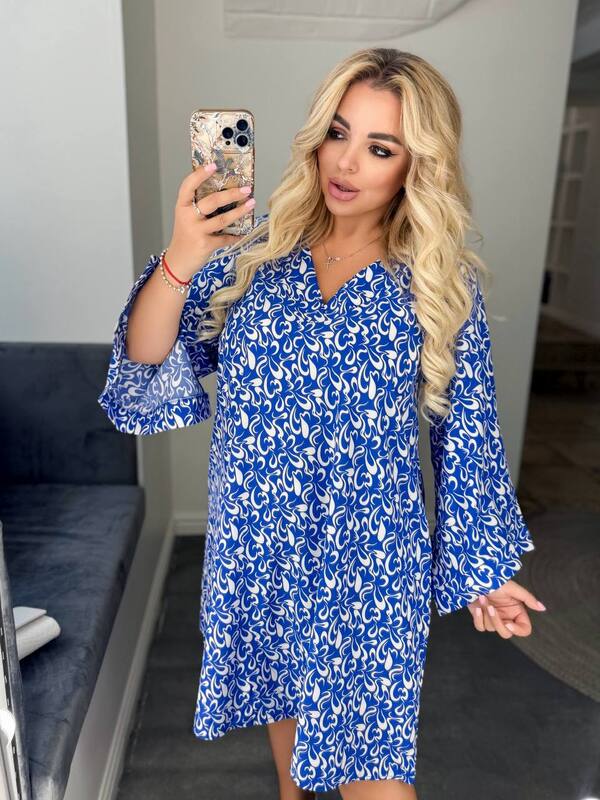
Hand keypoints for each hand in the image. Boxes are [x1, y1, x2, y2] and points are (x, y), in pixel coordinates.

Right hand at [165, 163, 255, 281]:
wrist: (178, 260)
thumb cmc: (186, 235)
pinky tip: (243, 232)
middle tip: (246, 189)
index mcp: (182, 206)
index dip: (200, 174)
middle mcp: (188, 216)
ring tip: (251, 204)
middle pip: (212, 201)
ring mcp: (196, 231)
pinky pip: (225, 238)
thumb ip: (198, 205)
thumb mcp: (186, 217)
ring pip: (222, 219)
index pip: (188, 186)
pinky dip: (235, 235)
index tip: (213, 166)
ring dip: (240, 211)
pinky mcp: (205, 244)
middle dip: (231, 194)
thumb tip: (224, 191)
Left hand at [467, 580, 546, 637]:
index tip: (508, 624)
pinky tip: (477, 607)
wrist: (476, 577)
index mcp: (517, 612)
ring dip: (485, 613)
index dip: (518, 631)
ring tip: (482, 598)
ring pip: (491, 628)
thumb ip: (528, 599)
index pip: (524, 629)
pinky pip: (480, 627)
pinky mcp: (481, 617)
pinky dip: (478, 618)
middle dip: (496, 621)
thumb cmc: (495, 581)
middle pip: (506, 633)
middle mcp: (506, 617)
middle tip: (490, 607)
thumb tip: (542, 608)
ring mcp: (493, 618)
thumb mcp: (513, 588)